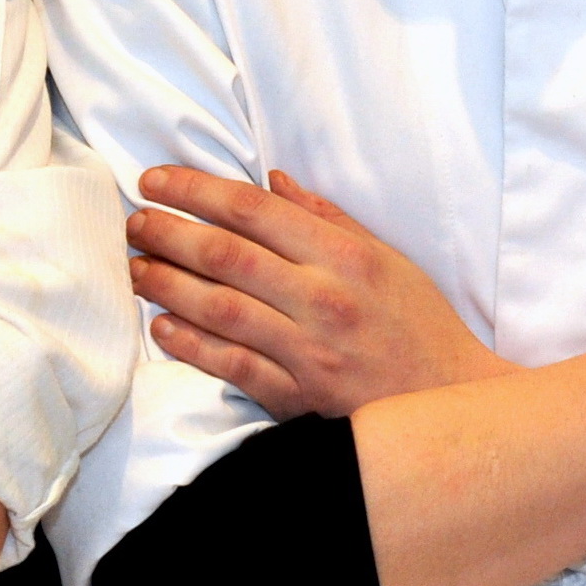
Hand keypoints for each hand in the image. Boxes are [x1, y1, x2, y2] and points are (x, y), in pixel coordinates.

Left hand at [127, 166, 508, 418]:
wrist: (452, 406)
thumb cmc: (420, 325)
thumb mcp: (385, 259)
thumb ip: (326, 218)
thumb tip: (271, 181)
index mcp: (343, 256)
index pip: (253, 210)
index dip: (195, 190)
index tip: (156, 180)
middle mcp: (322, 299)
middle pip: (226, 255)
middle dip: (168, 232)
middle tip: (133, 221)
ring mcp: (308, 352)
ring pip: (219, 308)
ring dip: (167, 284)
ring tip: (135, 268)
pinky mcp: (298, 397)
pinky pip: (231, 366)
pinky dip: (190, 345)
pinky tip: (161, 326)